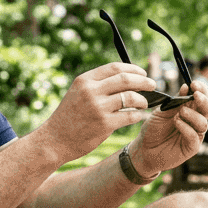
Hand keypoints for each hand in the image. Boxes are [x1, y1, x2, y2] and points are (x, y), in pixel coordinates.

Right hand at [38, 62, 158, 163]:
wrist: (54, 139)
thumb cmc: (69, 117)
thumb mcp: (78, 93)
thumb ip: (97, 85)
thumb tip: (125, 79)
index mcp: (85, 80)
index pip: (115, 67)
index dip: (133, 69)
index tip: (142, 73)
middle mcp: (91, 91)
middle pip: (126, 79)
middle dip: (144, 81)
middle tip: (153, 84)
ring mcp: (98, 108)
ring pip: (131, 97)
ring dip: (142, 100)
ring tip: (144, 103)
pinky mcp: (104, 124)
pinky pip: (130, 116)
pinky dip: (137, 115)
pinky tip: (138, 116)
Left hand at [131, 83, 207, 175]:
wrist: (144, 150)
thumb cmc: (153, 130)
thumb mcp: (162, 112)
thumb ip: (175, 102)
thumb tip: (186, 87)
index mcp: (189, 110)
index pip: (200, 98)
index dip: (200, 90)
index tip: (194, 84)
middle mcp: (194, 122)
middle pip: (207, 109)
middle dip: (203, 100)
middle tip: (195, 94)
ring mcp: (194, 135)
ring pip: (203, 123)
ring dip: (192, 115)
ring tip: (180, 112)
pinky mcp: (191, 147)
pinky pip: (194, 137)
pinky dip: (186, 128)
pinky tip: (177, 122)